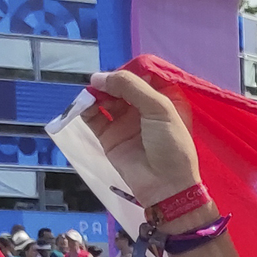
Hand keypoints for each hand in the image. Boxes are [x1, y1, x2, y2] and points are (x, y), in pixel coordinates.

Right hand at [81, 68, 204, 207]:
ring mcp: (125, 122)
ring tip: (93, 93)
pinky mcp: (109, 136)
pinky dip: (87, 109)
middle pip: (122, 86)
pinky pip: (94, 117)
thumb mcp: (159, 108)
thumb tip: (99, 77)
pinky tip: (86, 105)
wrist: (165, 186)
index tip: (121, 70)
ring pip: (106, 98)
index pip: (143, 76)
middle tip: (101, 82)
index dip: (131, 70)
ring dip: (97, 93)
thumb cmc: (170, 146)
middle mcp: (143, 108)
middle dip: (111, 81)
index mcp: (163, 100)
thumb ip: (131, 87)